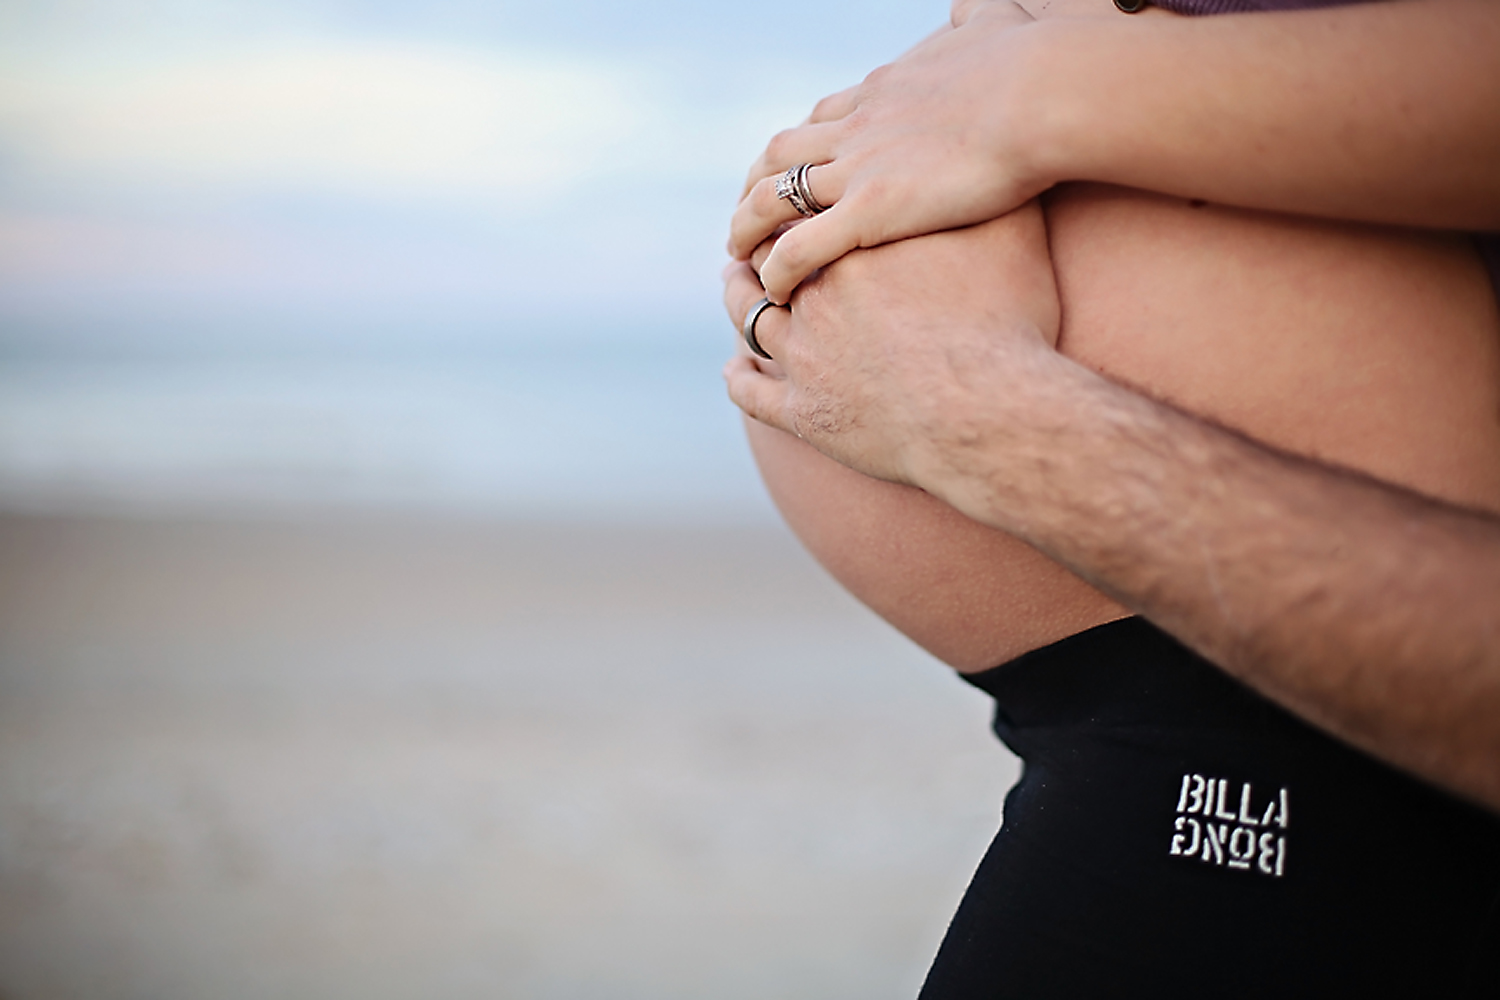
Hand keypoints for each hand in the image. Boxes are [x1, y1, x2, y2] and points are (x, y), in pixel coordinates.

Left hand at [723, 205, 1059, 484]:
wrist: (987, 409)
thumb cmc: (1006, 323)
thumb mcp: (1010, 236)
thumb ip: (992, 195)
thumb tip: (994, 160)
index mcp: (855, 243)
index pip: (807, 208)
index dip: (800, 205)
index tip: (801, 202)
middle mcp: (815, 293)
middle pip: (770, 256)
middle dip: (761, 244)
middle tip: (756, 237)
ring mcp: (803, 354)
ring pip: (749, 316)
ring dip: (738, 297)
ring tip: (735, 284)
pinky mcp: (804, 411)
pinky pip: (752, 393)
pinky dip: (739, 379)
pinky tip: (734, 370)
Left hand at [727, 1, 1045, 304]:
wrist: (1040, 96)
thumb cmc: (1030, 64)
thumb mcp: (994, 23)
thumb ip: (975, 18)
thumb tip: (969, 3)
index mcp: (884, 91)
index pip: (824, 118)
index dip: (804, 145)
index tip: (795, 168)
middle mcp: (856, 128)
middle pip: (781, 153)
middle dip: (755, 184)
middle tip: (747, 216)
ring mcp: (858, 169)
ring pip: (772, 198)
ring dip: (747, 228)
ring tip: (738, 259)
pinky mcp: (870, 210)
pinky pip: (801, 245)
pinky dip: (778, 267)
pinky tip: (773, 289)